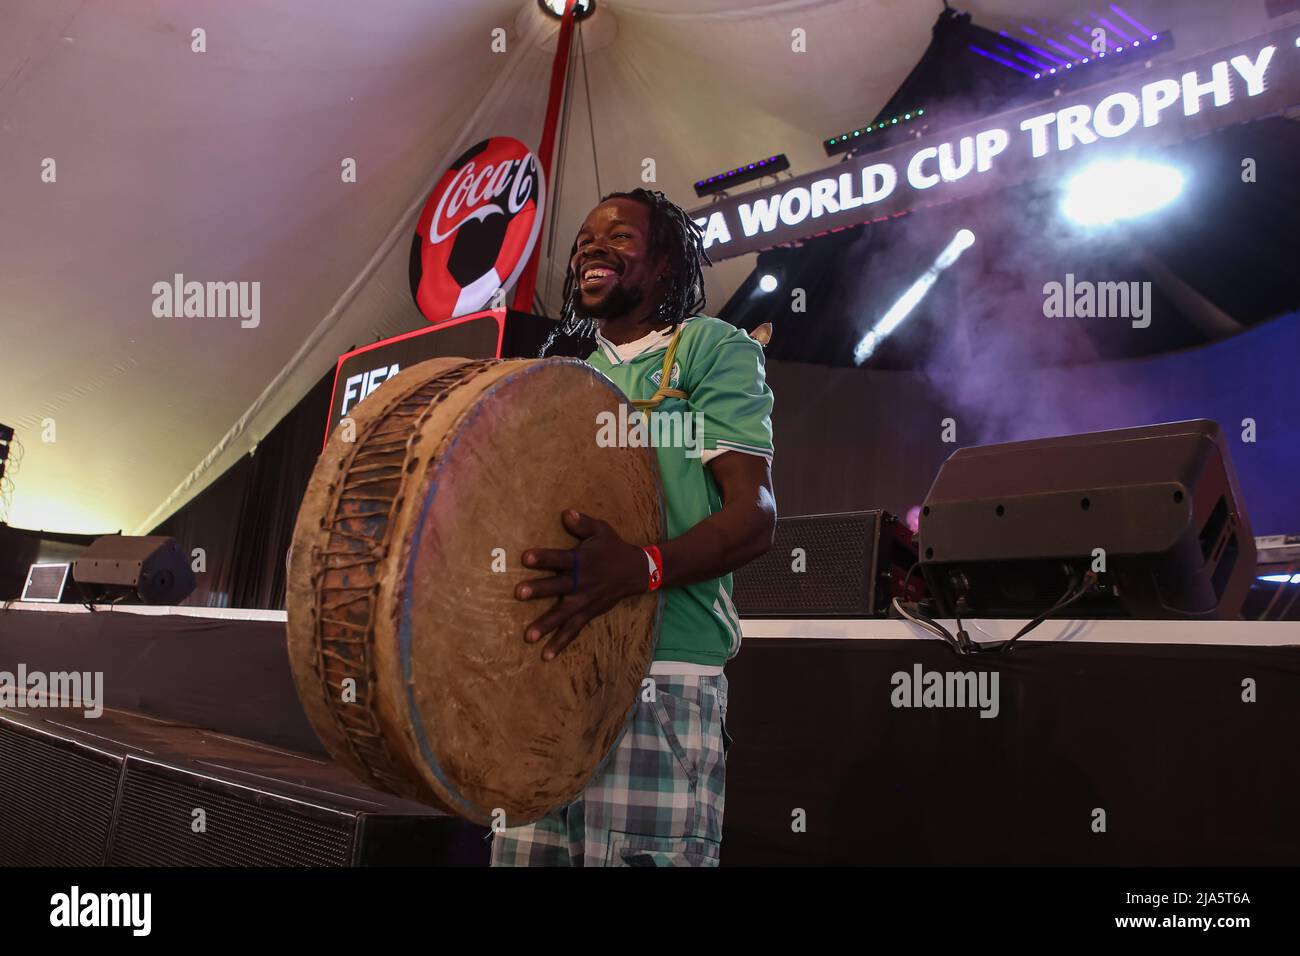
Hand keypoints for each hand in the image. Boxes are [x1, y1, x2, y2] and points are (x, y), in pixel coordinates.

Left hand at [516, 510, 648, 660]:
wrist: (637, 571)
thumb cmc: (613, 547)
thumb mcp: (601, 530)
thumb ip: (582, 523)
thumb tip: (565, 513)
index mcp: (581, 560)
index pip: (560, 558)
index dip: (544, 557)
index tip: (525, 558)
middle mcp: (582, 582)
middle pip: (558, 586)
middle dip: (540, 590)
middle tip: (520, 593)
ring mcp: (585, 600)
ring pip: (564, 614)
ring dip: (546, 624)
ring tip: (528, 636)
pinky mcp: (589, 613)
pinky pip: (573, 629)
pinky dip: (560, 642)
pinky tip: (545, 654)